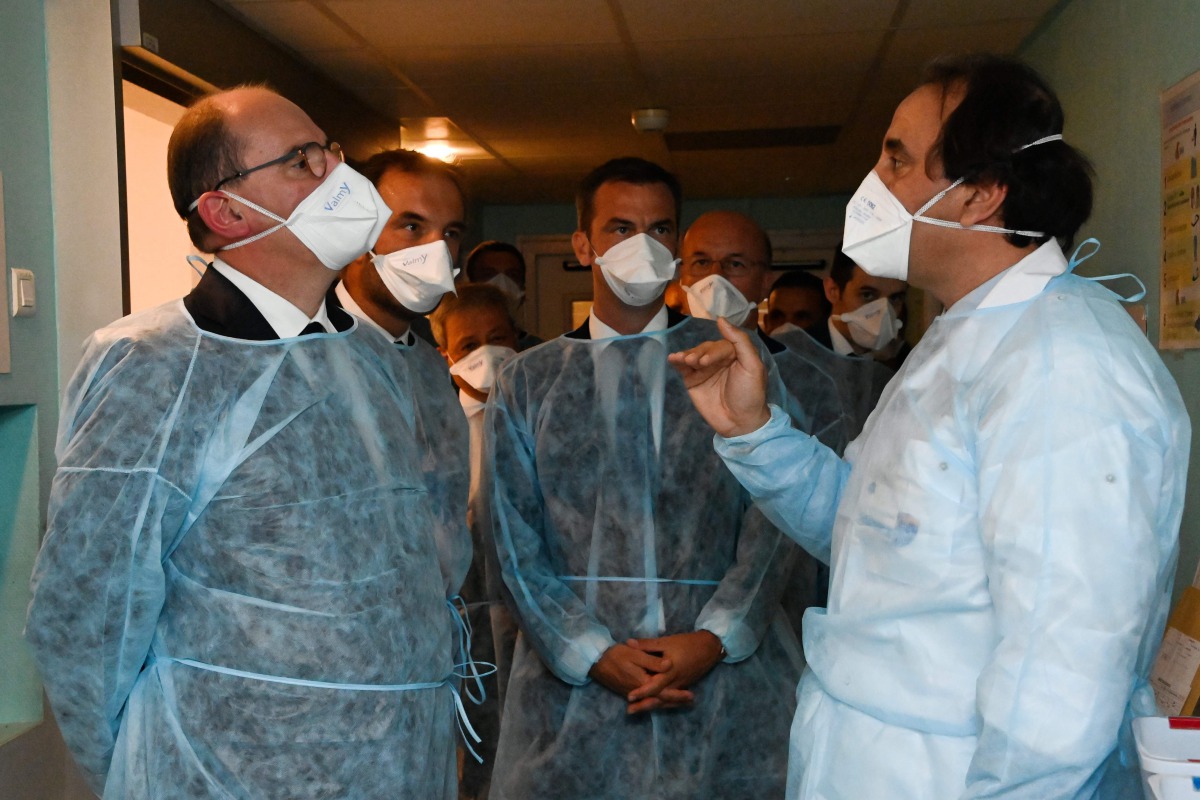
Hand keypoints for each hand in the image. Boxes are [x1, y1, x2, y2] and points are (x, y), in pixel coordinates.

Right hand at [588, 642, 695, 713]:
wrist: (596, 661)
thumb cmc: (616, 655)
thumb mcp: (635, 654)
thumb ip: (653, 661)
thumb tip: (670, 665)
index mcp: (642, 683)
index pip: (663, 693)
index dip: (677, 695)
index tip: (691, 695)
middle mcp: (638, 693)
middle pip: (660, 700)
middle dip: (675, 701)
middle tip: (690, 700)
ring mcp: (633, 694)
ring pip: (653, 702)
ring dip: (667, 702)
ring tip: (681, 702)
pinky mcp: (628, 692)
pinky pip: (646, 700)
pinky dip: (656, 701)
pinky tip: (662, 700)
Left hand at [623, 631, 723, 713]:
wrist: (709, 648)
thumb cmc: (686, 644)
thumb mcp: (666, 642)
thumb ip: (647, 644)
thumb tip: (628, 643)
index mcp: (669, 672)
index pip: (654, 686)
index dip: (641, 692)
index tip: (629, 697)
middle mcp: (675, 683)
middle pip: (658, 698)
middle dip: (643, 705)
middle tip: (629, 711)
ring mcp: (680, 686)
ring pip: (664, 700)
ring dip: (650, 705)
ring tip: (636, 710)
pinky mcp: (683, 685)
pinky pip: (670, 697)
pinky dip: (660, 701)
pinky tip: (652, 703)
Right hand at [668, 317, 770, 437]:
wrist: (740, 423)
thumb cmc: (750, 394)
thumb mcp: (753, 366)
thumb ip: (740, 341)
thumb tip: (720, 319)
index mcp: (734, 354)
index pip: (721, 345)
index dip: (713, 351)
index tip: (706, 362)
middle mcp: (718, 359)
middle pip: (704, 349)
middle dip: (699, 354)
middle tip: (695, 362)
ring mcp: (704, 370)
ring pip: (692, 356)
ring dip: (686, 356)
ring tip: (682, 360)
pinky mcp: (692, 380)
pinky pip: (683, 367)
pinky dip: (677, 361)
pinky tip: (672, 358)